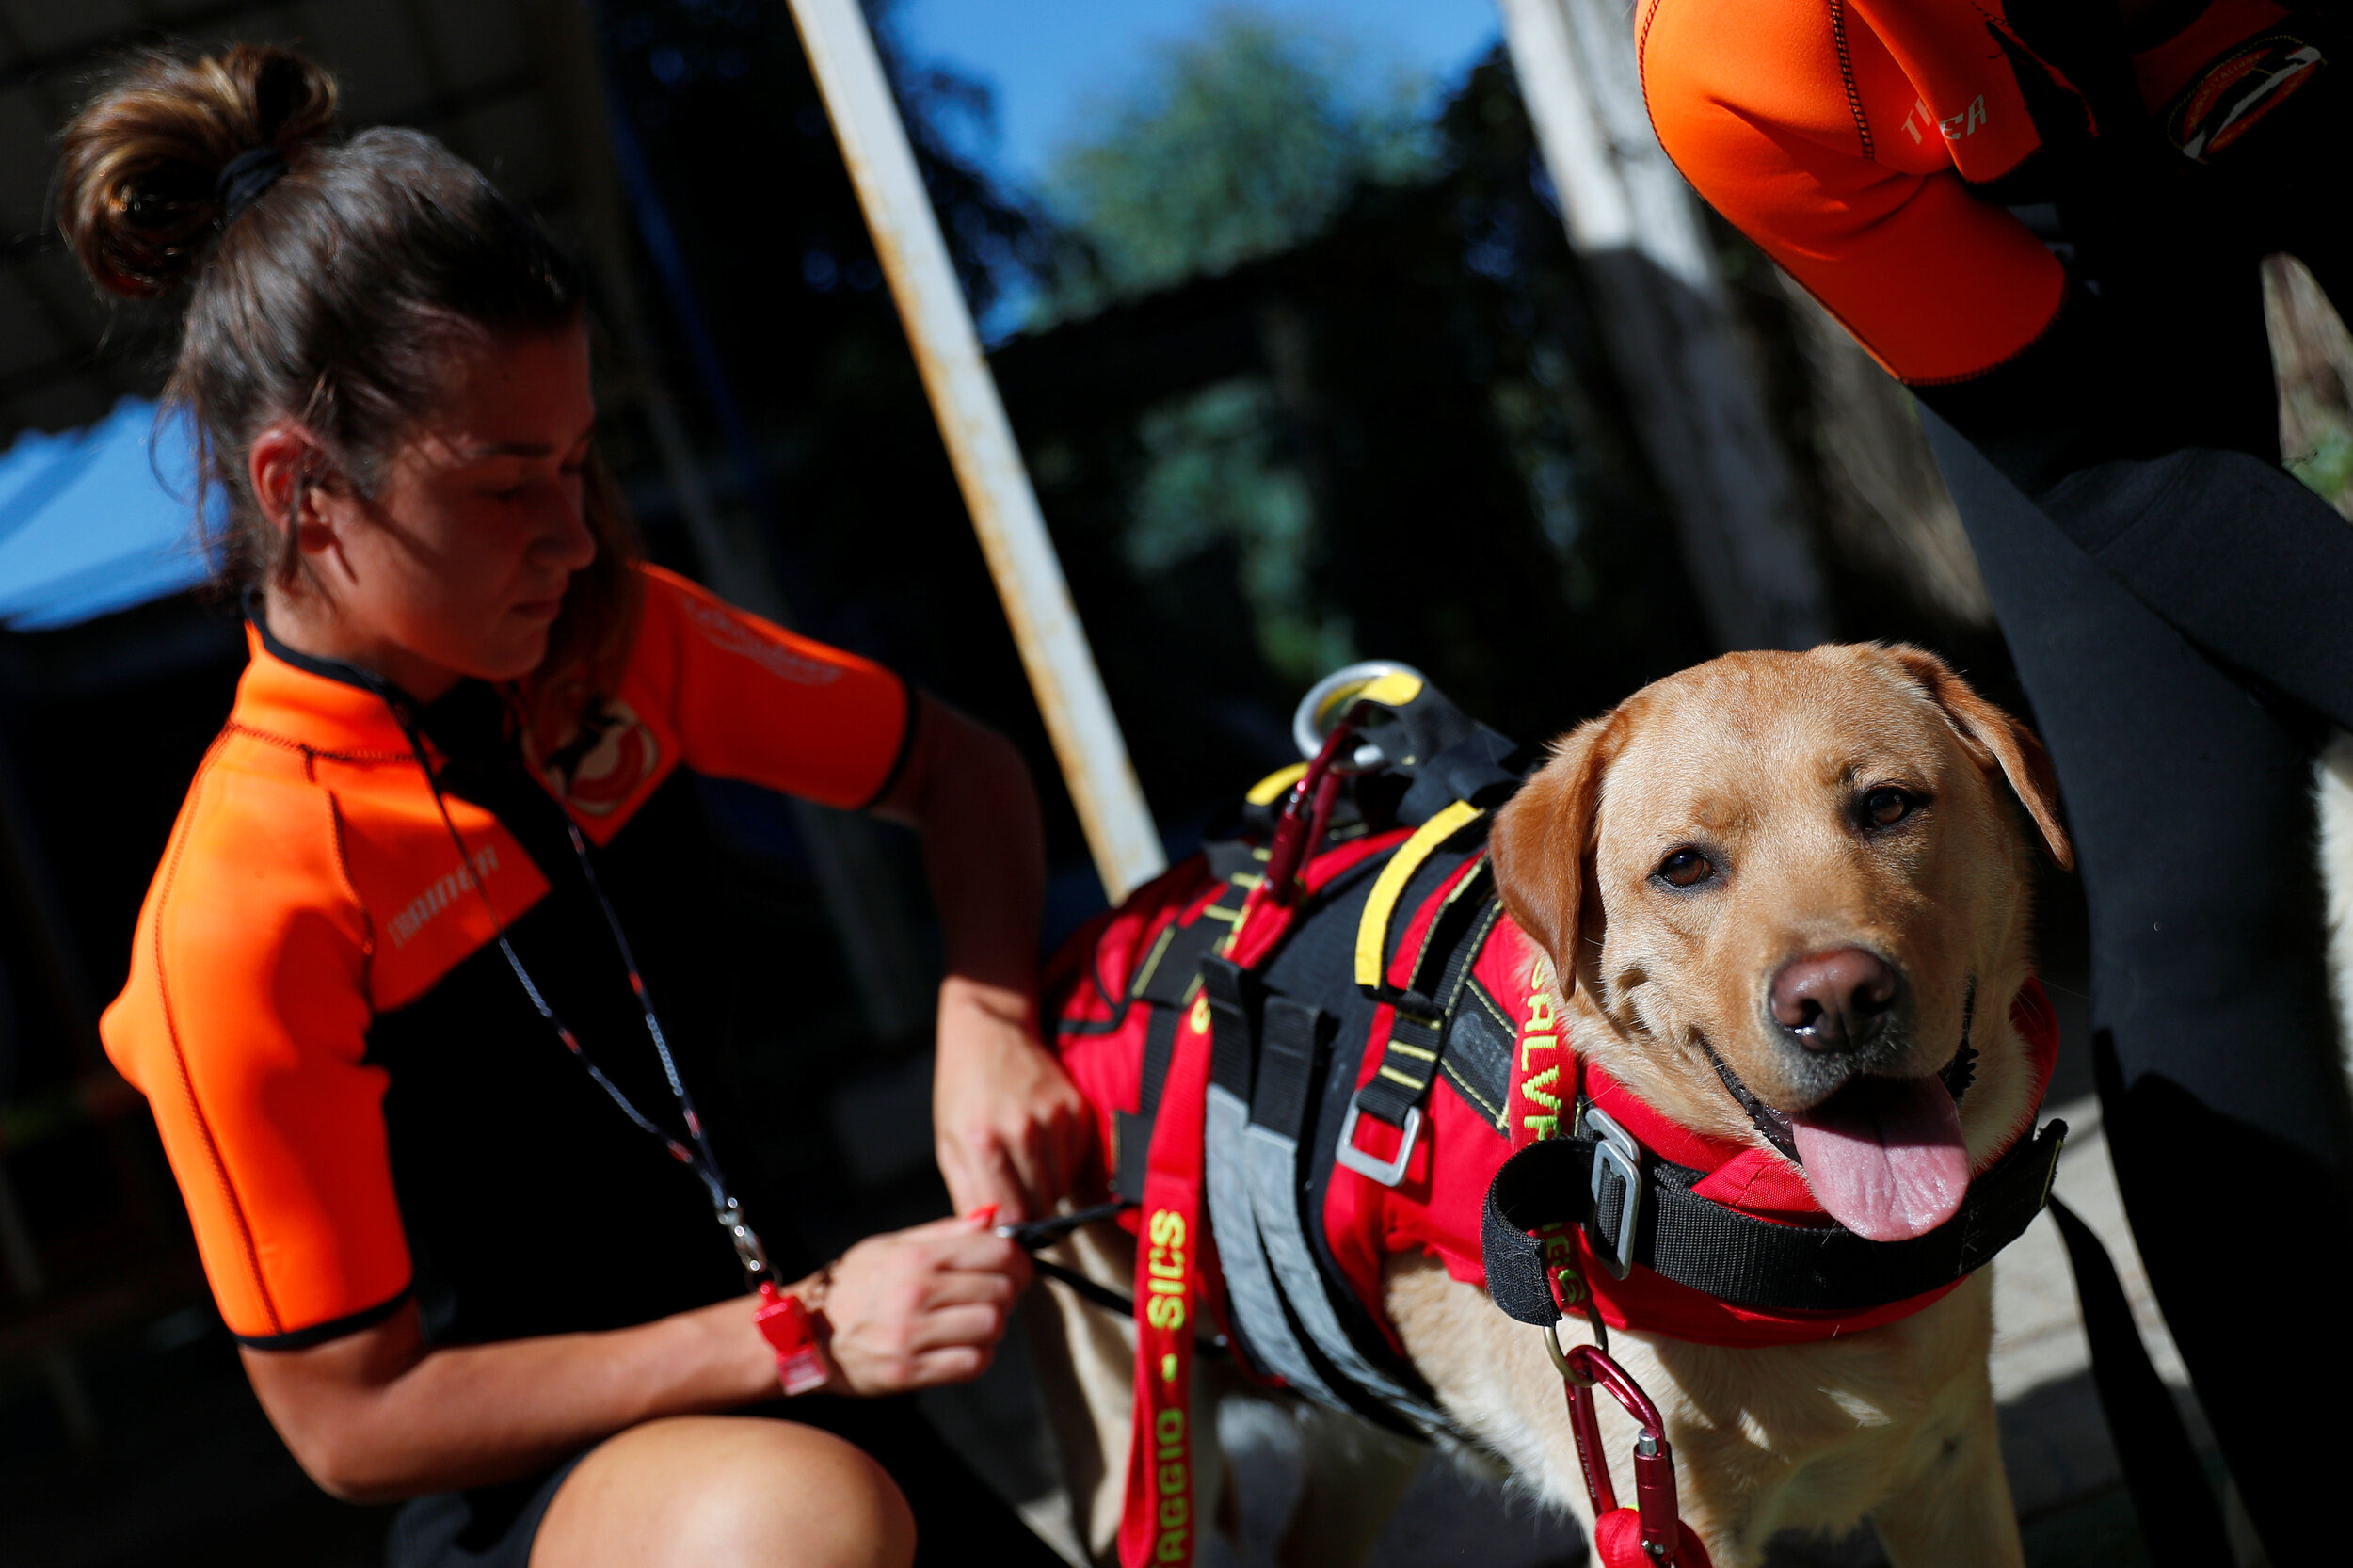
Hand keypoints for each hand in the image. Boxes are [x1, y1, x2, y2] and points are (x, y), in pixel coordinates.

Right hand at [818, 1211, 1030, 1395]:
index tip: (1014, 1268)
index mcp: (916, 1258)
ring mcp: (911, 1335)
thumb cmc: (853, 1285)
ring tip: (973, 1323)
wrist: (804, 1333)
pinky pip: (972, 1363)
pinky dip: (976, 1356)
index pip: (997, 1253)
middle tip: (991, 1297)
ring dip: (992, 1327)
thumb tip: (992, 1217)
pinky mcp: (908, 1371)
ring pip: (992, 1327)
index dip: (1017, 1261)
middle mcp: (915, 1293)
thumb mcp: (891, 1245)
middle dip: (1006, 1295)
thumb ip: (945, 1232)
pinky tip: (960, 1347)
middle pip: (1001, 1291)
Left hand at [933, 977, 1091, 1220]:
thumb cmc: (962, 1090)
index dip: (1010, 1235)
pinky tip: (1041, 1146)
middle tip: (1016, 1202)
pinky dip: (1062, 1166)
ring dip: (1046, 1189)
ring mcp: (1054, 1119)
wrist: (991, 1028)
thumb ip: (967, 1193)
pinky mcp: (1077, 1110)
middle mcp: (1022, 1132)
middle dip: (1029, 1214)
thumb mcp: (948, 1142)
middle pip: (1041, 1206)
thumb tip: (990, 1237)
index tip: (1007, 1237)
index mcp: (981, 1142)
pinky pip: (1077, 1163)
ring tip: (1024, 1166)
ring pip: (1062, 1188)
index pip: (1010, 1216)